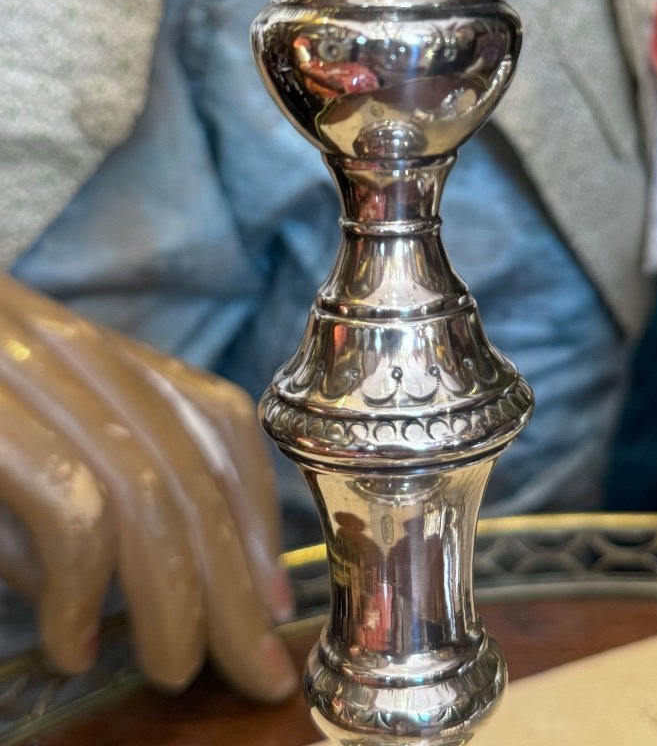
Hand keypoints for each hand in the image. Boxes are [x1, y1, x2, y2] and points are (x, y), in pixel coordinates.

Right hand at [0, 275, 297, 700]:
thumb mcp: (6, 454)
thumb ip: (57, 506)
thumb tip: (135, 594)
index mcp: (83, 350)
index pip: (211, 414)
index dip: (254, 511)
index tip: (271, 600)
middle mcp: (60, 346)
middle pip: (191, 460)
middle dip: (234, 577)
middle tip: (251, 668)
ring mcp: (17, 369)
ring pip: (145, 483)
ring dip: (176, 592)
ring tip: (172, 668)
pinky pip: (71, 502)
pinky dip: (85, 585)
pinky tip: (68, 640)